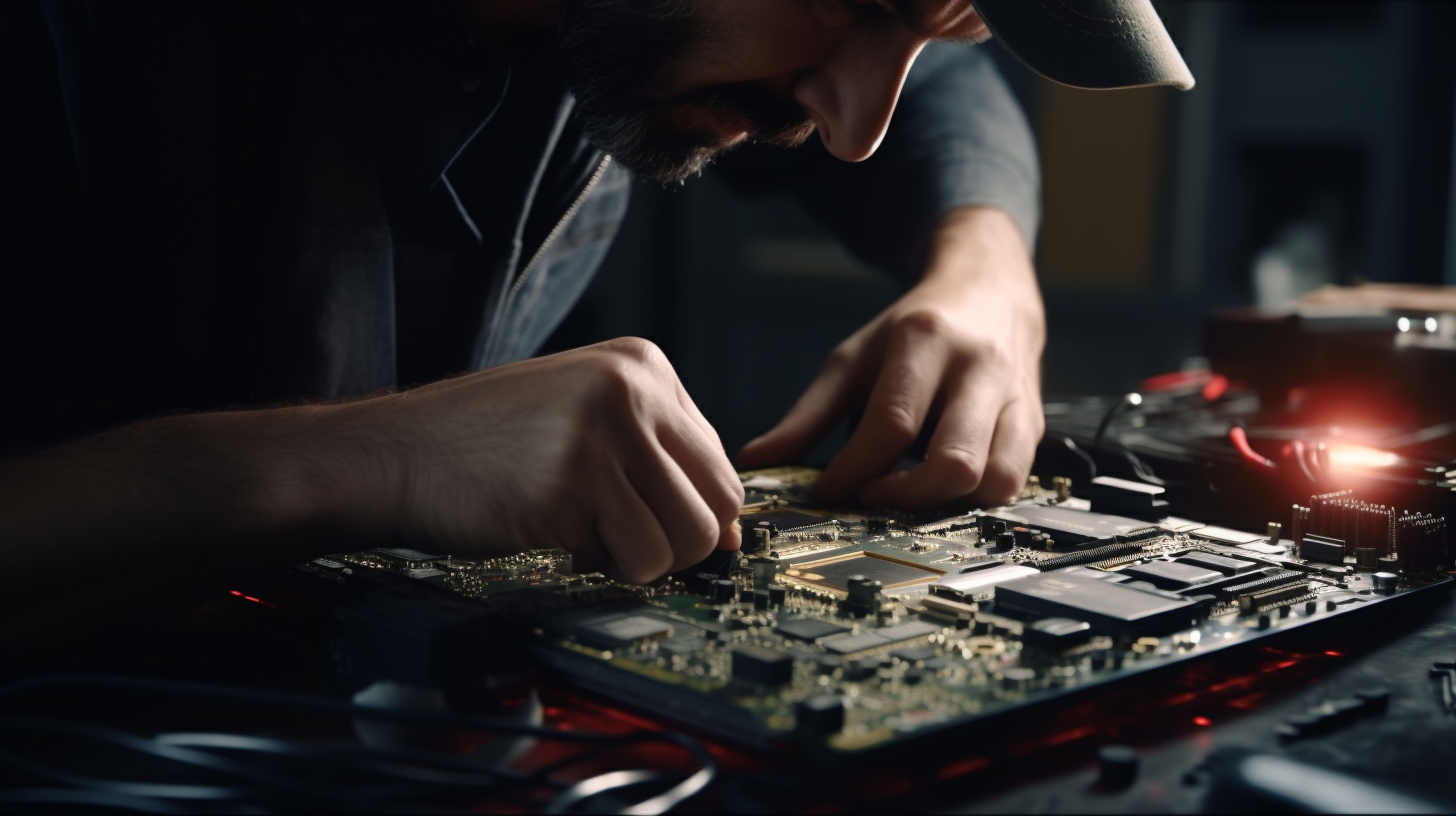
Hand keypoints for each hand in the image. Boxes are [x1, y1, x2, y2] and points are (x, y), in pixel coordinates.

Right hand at [344, 338, 742, 582]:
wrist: (396, 453)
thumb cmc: (484, 441)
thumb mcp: (582, 413)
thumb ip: (656, 457)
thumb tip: (728, 534)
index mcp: (642, 365)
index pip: (721, 467)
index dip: (697, 515)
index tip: (658, 526)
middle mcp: (632, 391)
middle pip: (717, 507)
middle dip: (679, 545)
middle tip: (622, 541)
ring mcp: (604, 437)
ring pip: (684, 542)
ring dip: (639, 561)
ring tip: (587, 536)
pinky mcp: (574, 487)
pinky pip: (630, 560)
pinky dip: (598, 567)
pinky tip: (556, 537)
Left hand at [738, 206, 1044, 509]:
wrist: (991, 293)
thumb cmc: (914, 330)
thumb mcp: (853, 359)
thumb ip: (806, 416)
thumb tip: (756, 461)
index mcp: (927, 340)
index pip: (892, 423)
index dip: (855, 469)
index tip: (827, 491)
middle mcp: (980, 368)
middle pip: (955, 461)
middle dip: (906, 496)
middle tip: (872, 496)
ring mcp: (1016, 398)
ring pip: (996, 481)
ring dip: (948, 504)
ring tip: (910, 495)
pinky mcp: (1034, 425)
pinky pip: (1014, 482)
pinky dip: (976, 501)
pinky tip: (942, 491)